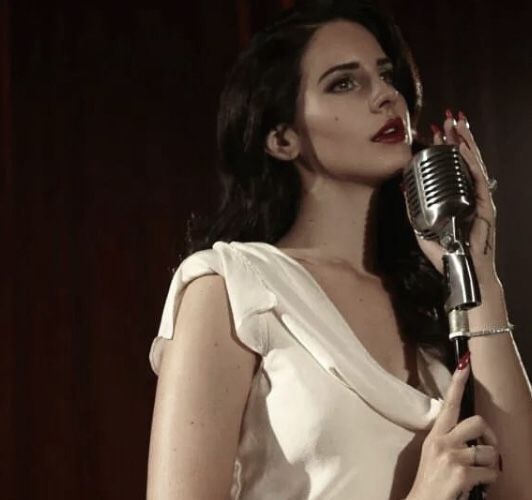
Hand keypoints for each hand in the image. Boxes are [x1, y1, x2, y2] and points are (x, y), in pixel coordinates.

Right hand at [407, 357, 500, 499]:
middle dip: (489, 436)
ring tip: (482, 474)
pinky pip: (490, 472)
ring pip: (488, 450)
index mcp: (435, 435)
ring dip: (491, 464)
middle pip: (476, 422)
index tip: (465, 364)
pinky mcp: (461, 471)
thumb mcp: (434, 455)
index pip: (448, 403)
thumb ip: (450, 441)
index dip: (457, 383)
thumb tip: (474, 438)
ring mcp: (451, 455)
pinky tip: (480, 485)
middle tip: (490, 448)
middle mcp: (442, 441)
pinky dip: (490, 480)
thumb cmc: (430, 482)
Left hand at [410, 110, 498, 283]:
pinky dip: (471, 163)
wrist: (462, 272)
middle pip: (463, 161)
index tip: (434, 132)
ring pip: (473, 164)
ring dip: (465, 143)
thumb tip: (402, 186)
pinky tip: (463, 149)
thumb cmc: (444, 252)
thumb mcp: (421, 227)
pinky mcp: (485, 207)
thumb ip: (413, 208)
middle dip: (456, 138)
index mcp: (456, 198)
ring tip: (457, 125)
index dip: (444, 149)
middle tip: (448, 118)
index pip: (451, 167)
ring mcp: (479, 200)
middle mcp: (469, 195)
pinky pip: (478, 180)